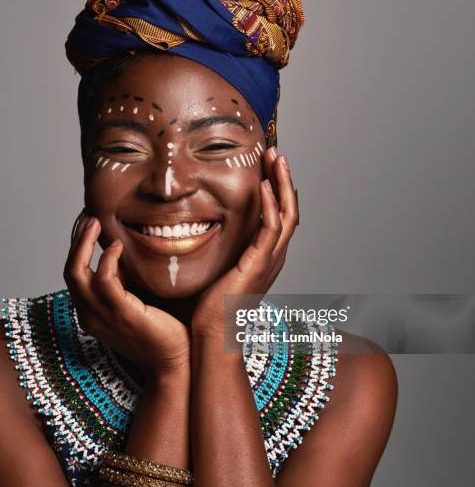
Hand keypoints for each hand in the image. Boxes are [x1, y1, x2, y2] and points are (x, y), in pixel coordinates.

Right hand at [63, 214, 190, 379]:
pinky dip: (108, 259)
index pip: (73, 276)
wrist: (173, 362)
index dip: (76, 248)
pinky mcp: (122, 315)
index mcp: (90, 314)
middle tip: (87, 217)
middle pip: (69, 271)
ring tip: (95, 223)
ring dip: (84, 243)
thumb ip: (122, 283)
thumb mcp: (133, 303)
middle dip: (75, 241)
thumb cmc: (159, 332)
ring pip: (78, 273)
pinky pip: (105, 280)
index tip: (86, 225)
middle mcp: (89, 316)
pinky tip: (118, 246)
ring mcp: (102, 317)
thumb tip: (119, 257)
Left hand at [191, 149, 298, 339]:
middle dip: (283, 179)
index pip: (277, 215)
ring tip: (276, 158)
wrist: (212, 333)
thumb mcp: (216, 267)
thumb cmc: (209, 306)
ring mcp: (270, 260)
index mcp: (264, 256)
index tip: (266, 165)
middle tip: (276, 153)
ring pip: (287, 214)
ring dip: (282, 183)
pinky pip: (271, 229)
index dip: (276, 188)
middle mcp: (273, 256)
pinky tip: (263, 186)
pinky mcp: (259, 264)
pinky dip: (270, 205)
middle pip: (288, 209)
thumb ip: (218, 246)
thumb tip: (198, 226)